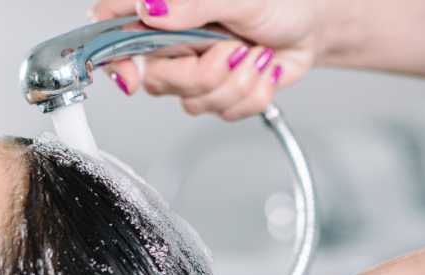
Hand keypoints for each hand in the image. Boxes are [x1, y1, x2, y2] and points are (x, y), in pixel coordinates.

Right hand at [89, 0, 326, 120]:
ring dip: (236, 82)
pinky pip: (223, 113)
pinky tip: (259, 69)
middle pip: (157, 82)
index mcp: (162, 12)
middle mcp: (171, 44)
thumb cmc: (280, 1)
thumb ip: (191, 3)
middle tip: (230, 49)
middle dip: (202, 74)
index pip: (112, 33)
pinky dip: (251, 94)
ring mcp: (191, 72)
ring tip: (252, 53)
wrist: (312, 25)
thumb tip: (149, 8)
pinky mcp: (214, 95)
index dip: (114, 59)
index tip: (134, 75)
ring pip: (194, 102)